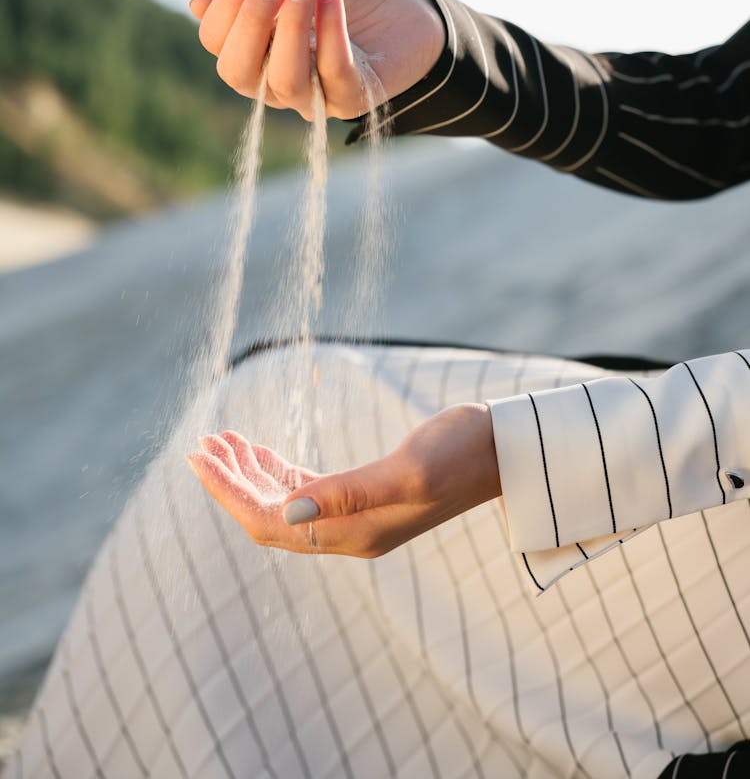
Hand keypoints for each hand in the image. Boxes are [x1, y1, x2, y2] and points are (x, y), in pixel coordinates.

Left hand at [187, 404, 500, 556]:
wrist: (502, 449)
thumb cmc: (462, 453)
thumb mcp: (407, 470)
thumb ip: (347, 493)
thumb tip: (286, 510)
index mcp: (354, 533)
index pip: (271, 523)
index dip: (230, 495)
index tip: (199, 460)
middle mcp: (350, 531)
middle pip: (270, 514)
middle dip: (232, 482)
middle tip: (200, 447)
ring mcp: (357, 515)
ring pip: (284, 501)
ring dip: (250, 473)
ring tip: (219, 441)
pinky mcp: (365, 494)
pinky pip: (306, 489)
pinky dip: (277, 469)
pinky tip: (257, 450)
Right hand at [188, 0, 445, 120]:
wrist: (409, 2)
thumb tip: (197, 4)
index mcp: (254, 50)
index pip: (216, 42)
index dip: (225, 4)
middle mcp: (275, 81)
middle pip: (237, 71)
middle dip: (249, 20)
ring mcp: (314, 95)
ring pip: (282, 80)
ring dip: (290, 27)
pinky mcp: (354, 98)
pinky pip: (333, 72)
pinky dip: (330, 29)